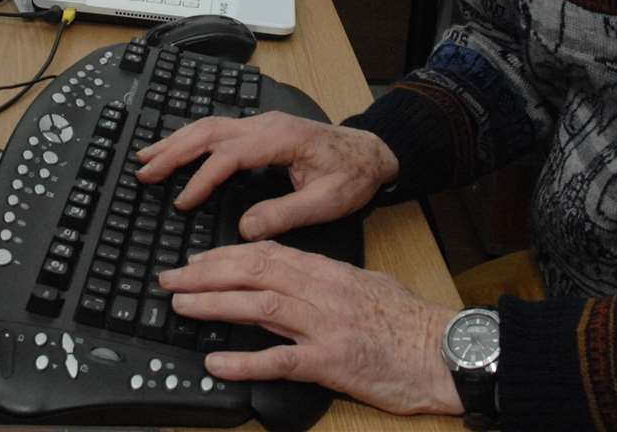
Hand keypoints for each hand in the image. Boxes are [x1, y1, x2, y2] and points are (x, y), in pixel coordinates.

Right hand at [134, 113, 398, 239]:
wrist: (373, 153)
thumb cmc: (353, 176)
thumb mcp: (327, 202)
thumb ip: (286, 215)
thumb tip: (245, 228)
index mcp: (280, 139)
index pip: (229, 155)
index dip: (202, 178)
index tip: (182, 203)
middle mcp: (266, 125)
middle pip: (209, 132)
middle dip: (174, 151)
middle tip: (144, 172)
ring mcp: (262, 123)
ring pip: (209, 125)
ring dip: (176, 141)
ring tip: (147, 158)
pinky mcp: (261, 129)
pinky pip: (218, 129)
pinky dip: (192, 138)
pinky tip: (177, 149)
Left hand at [159, 241, 461, 415]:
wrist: (446, 351)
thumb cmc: (409, 323)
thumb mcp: (365, 285)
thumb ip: (327, 279)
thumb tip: (292, 276)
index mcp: (329, 271)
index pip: (267, 253)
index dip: (226, 255)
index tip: (197, 260)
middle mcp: (322, 293)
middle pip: (254, 272)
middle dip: (206, 273)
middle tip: (170, 278)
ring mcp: (325, 327)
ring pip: (259, 307)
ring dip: (214, 304)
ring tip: (180, 305)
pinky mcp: (332, 363)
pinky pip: (280, 360)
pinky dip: (244, 361)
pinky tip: (216, 361)